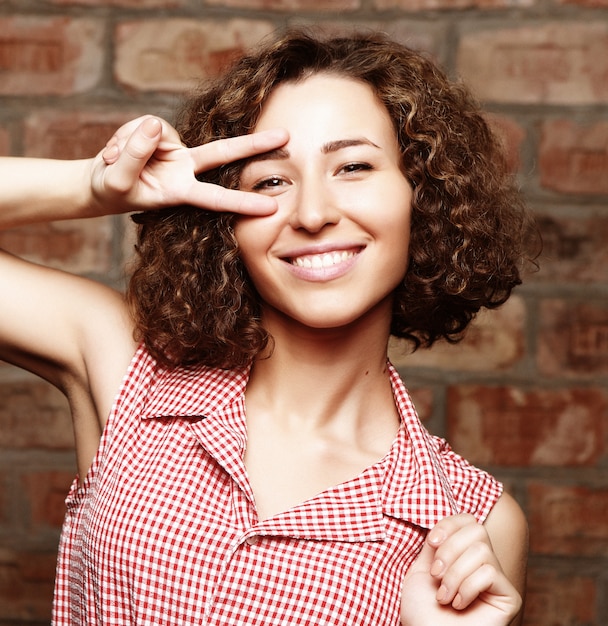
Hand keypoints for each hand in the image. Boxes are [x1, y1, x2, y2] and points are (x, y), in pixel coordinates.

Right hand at [87, 115, 288, 216]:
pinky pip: (146, 124)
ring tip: (110, 159)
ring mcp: (175, 151)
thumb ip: (133, 154)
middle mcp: (184, 171)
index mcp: (179, 192)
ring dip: (128, 142)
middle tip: (286, 136)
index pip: (216, 197)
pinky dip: (126, 135)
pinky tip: (114, 149)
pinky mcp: (162, 135)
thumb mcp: (116, 180)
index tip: (272, 207)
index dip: (243, 202)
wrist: (99, 184)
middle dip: (254, 145)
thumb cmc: (111, 190)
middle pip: (223, 152)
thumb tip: (156, 125)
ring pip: (159, 130)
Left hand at [400, 514, 521, 625]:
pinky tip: (459, 605)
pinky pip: (489, 573)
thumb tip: (446, 523)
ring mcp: (498, 581)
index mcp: (463, 554)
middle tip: (436, 575)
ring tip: (444, 596)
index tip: (431, 543)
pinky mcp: (509, 597)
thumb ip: (437, 543)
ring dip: (455, 574)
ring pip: (481, 551)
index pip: (468, 520)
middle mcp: (484, 564)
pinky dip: (467, 587)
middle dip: (450, 550)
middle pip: (477, 529)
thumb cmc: (421, 610)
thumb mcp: (422, 568)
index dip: (449, 525)